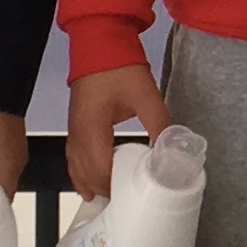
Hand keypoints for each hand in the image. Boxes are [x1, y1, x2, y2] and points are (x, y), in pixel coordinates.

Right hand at [67, 62, 168, 203]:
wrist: (99, 41)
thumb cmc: (120, 67)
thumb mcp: (146, 95)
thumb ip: (160, 124)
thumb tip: (173, 151)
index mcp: (92, 128)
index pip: (102, 169)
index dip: (117, 187)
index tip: (135, 199)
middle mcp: (77, 134)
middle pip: (87, 175)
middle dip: (107, 191)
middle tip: (129, 204)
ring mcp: (73, 131)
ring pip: (76, 169)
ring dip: (93, 186)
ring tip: (112, 201)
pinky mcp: (75, 126)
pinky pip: (73, 159)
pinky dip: (82, 175)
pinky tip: (92, 186)